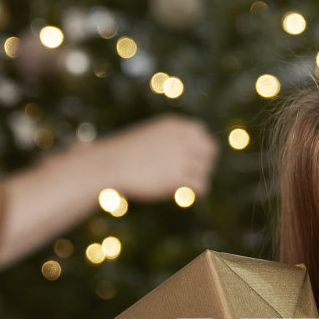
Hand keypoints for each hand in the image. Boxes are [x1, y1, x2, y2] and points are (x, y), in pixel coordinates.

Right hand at [88, 115, 217, 202]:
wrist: (109, 165)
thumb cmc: (123, 154)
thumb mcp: (149, 138)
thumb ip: (170, 143)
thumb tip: (186, 157)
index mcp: (175, 125)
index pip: (202, 134)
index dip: (199, 149)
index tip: (191, 161)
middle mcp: (184, 138)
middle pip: (209, 152)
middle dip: (202, 164)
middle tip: (189, 176)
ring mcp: (183, 157)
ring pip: (205, 171)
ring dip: (196, 179)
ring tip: (180, 186)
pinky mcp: (180, 176)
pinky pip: (202, 186)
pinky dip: (195, 192)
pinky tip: (182, 193)